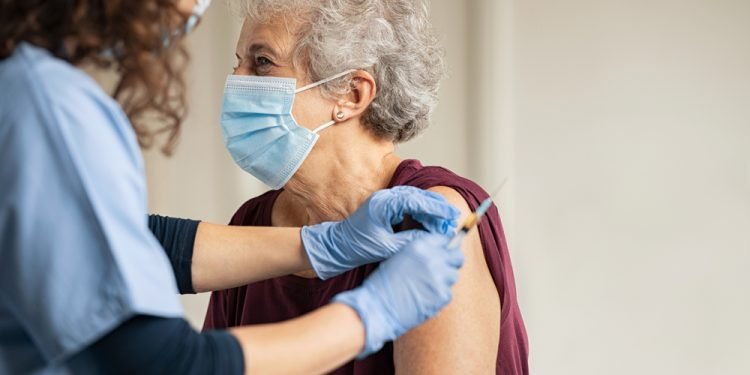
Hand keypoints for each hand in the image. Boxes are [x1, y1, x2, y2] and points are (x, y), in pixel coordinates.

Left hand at [301, 186, 459, 278]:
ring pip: (415, 200)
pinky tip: (430, 223)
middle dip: (437, 208)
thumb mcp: (387, 247)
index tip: (452, 216)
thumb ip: (410, 241)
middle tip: (453, 219)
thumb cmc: (358, 247)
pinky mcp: (386, 206)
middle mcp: (385, 197)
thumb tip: (433, 239)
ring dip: (430, 210)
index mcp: (383, 204)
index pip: (416, 201)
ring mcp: (385, 200)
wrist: (338, 246)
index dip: (436, 208)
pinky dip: (421, 212)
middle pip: (418, 196)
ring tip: (445, 223)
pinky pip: (408, 205)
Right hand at [332, 234, 463, 356]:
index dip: (445, 248)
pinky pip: (448, 293)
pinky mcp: (442, 295)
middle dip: (452, 262)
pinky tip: (424, 299)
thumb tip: (440, 253)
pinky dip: (439, 297)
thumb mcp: (399, 257)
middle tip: (443, 270)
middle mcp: (432, 258)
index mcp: (420, 246)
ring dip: (444, 281)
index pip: (445, 240)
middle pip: (457, 256)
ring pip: (453, 276)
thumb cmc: (383, 284)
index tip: (444, 254)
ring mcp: (439, 277)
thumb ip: (420, 253)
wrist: (377, 307)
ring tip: (426, 288)